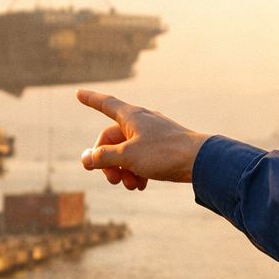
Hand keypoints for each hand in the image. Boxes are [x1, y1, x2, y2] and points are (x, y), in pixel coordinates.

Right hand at [76, 89, 209, 190]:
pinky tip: (142, 185)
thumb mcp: (127, 157)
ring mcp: (153, 134)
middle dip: (107, 162)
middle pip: (112, 140)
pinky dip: (137, 171)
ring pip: (126, 152)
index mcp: (131, 116)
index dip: (90, 100)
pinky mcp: (163, 148)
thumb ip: (103, 157)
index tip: (78, 93)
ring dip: (123, 171)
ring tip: (130, 185)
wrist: (200, 161)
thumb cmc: (164, 154)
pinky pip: (141, 158)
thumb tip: (86, 158)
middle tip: (111, 180)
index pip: (105, 104)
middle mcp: (141, 121)